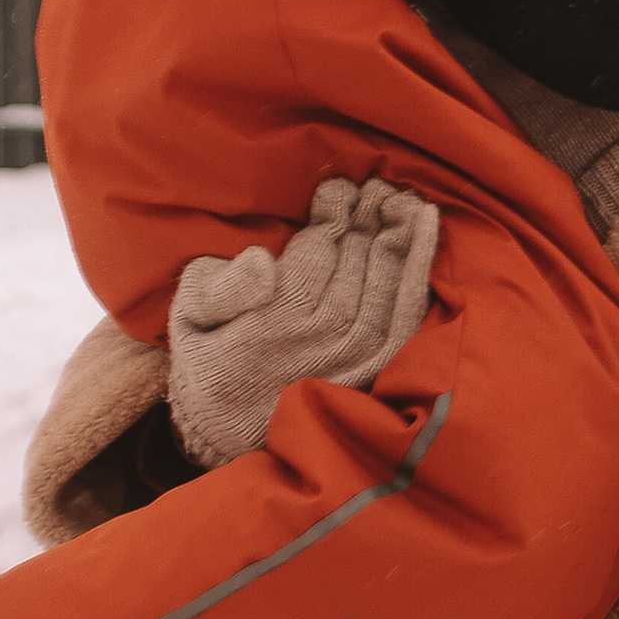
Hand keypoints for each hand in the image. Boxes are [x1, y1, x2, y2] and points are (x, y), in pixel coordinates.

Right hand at [168, 173, 441, 466]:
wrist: (223, 432)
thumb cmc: (206, 357)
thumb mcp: (191, 317)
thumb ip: (221, 286)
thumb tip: (262, 261)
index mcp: (272, 320)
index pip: (317, 250)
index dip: (334, 212)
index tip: (340, 186)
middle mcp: (318, 338)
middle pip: (355, 260)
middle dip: (369, 217)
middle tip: (377, 187)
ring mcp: (351, 357)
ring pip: (385, 281)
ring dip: (399, 234)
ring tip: (403, 199)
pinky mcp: (373, 370)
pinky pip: (406, 315)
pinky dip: (420, 270)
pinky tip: (428, 229)